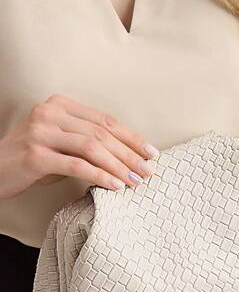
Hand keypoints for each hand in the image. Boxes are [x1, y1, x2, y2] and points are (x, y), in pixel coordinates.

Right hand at [0, 93, 159, 198]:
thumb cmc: (33, 160)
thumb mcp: (61, 144)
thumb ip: (88, 144)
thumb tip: (128, 159)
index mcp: (60, 105)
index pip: (104, 120)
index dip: (131, 137)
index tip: (151, 153)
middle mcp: (50, 113)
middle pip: (101, 133)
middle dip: (129, 154)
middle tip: (148, 171)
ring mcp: (41, 132)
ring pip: (91, 147)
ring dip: (118, 166)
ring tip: (135, 181)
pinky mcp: (35, 155)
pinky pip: (76, 165)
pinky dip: (99, 176)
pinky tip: (115, 186)